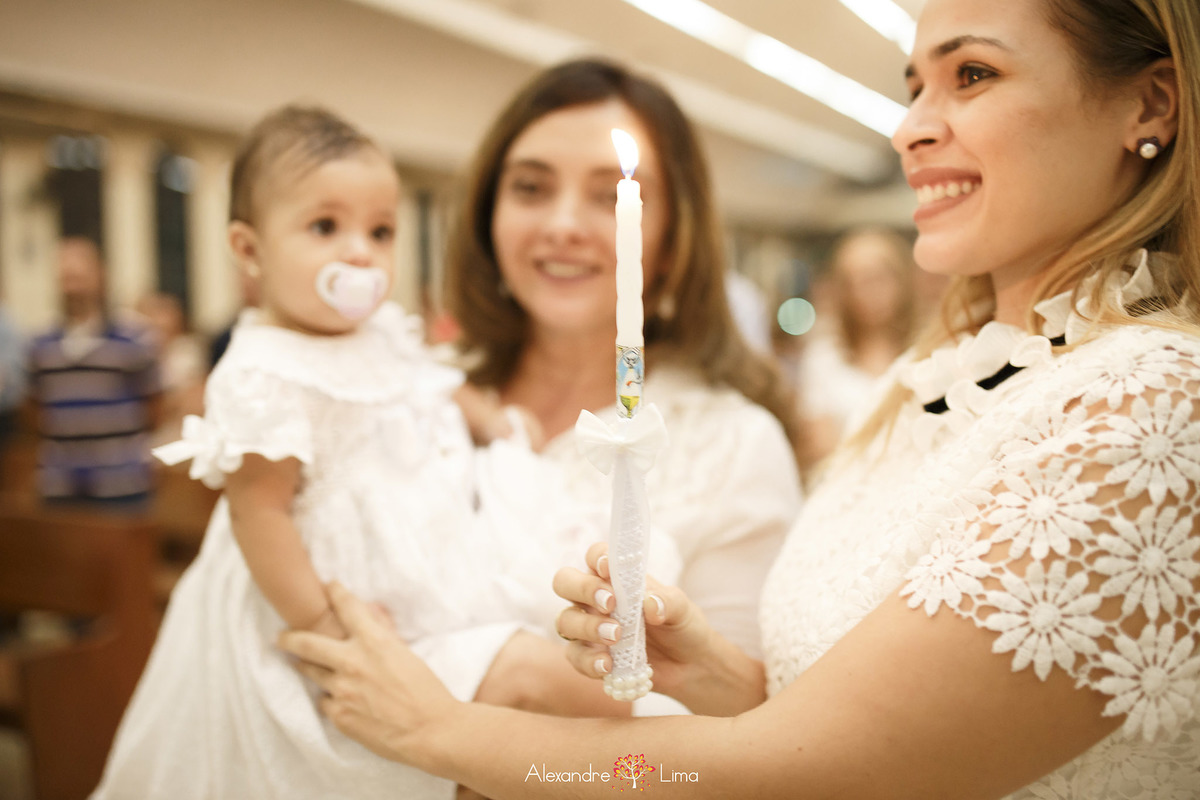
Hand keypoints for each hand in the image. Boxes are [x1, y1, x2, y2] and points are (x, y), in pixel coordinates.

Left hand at [278, 581, 459, 769]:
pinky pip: (324, 701)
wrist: (429, 730)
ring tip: (298, 664)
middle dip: (289, 637)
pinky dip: (329, 697)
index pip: (347, 608)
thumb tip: (372, 618)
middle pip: (308, 643)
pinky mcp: (340, 715)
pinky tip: (336, 698)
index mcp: (374, 642)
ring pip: (312, 673)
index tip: (328, 586)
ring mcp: (343, 690)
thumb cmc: (425, 691)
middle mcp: (353, 662)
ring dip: (304, 667)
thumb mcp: (406, 654)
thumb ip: (383, 636)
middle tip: (280, 636)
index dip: (335, 592)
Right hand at [551, 542, 715, 701]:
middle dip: (582, 589)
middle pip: (565, 582)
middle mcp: (596, 599)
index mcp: (617, 578)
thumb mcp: (682, 609)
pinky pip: (575, 656)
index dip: (596, 557)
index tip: (608, 568)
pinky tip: (607, 665)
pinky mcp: (591, 657)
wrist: (691, 666)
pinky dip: (588, 660)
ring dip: (586, 626)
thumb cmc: (683, 626)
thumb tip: (650, 604)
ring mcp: (590, 628)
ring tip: (616, 637)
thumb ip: (668, 602)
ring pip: (565, 620)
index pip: (594, 556)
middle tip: (610, 604)